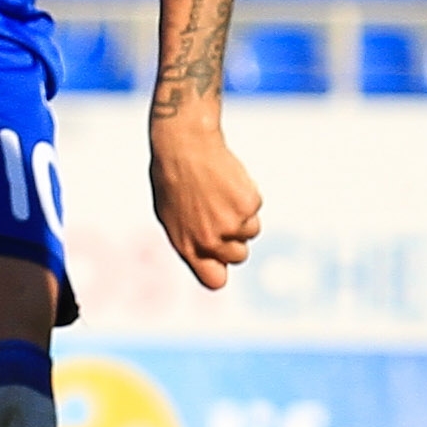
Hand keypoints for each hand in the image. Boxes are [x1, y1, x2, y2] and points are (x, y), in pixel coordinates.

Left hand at [148, 116, 262, 290]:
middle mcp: (210, 241)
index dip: (221, 269)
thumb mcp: (171, 217)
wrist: (184, 146)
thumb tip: (212, 259)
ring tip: (220, 192)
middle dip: (235, 238)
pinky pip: (255, 208)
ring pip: (251, 230)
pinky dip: (246, 195)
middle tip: (219, 211)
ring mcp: (230, 224)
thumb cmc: (173, 179)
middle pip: (239, 256)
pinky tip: (227, 181)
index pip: (215, 280)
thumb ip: (191, 242)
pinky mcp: (247, 205)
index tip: (222, 257)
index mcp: (188, 247)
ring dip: (242, 215)